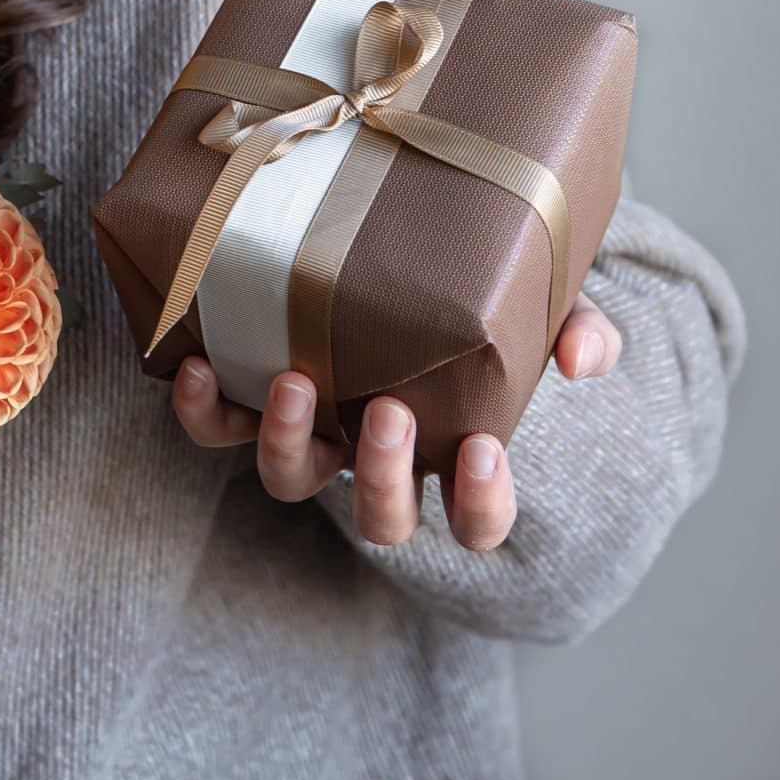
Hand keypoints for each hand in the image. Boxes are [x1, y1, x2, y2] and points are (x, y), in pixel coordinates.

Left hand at [171, 293, 621, 549]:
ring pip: (290, 480)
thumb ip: (575, 325)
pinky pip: (214, 428)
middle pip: (381, 517)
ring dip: (288, 443)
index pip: (479, 521)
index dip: (480, 504)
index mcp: (455, 453)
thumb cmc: (484, 296)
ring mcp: (316, 434)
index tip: (482, 452)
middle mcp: (379, 460)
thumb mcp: (544, 303)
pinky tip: (196, 364)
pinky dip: (200, 408)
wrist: (413, 258)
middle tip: (388, 413)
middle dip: (380, 476)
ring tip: (294, 383)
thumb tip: (583, 354)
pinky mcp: (251, 396)